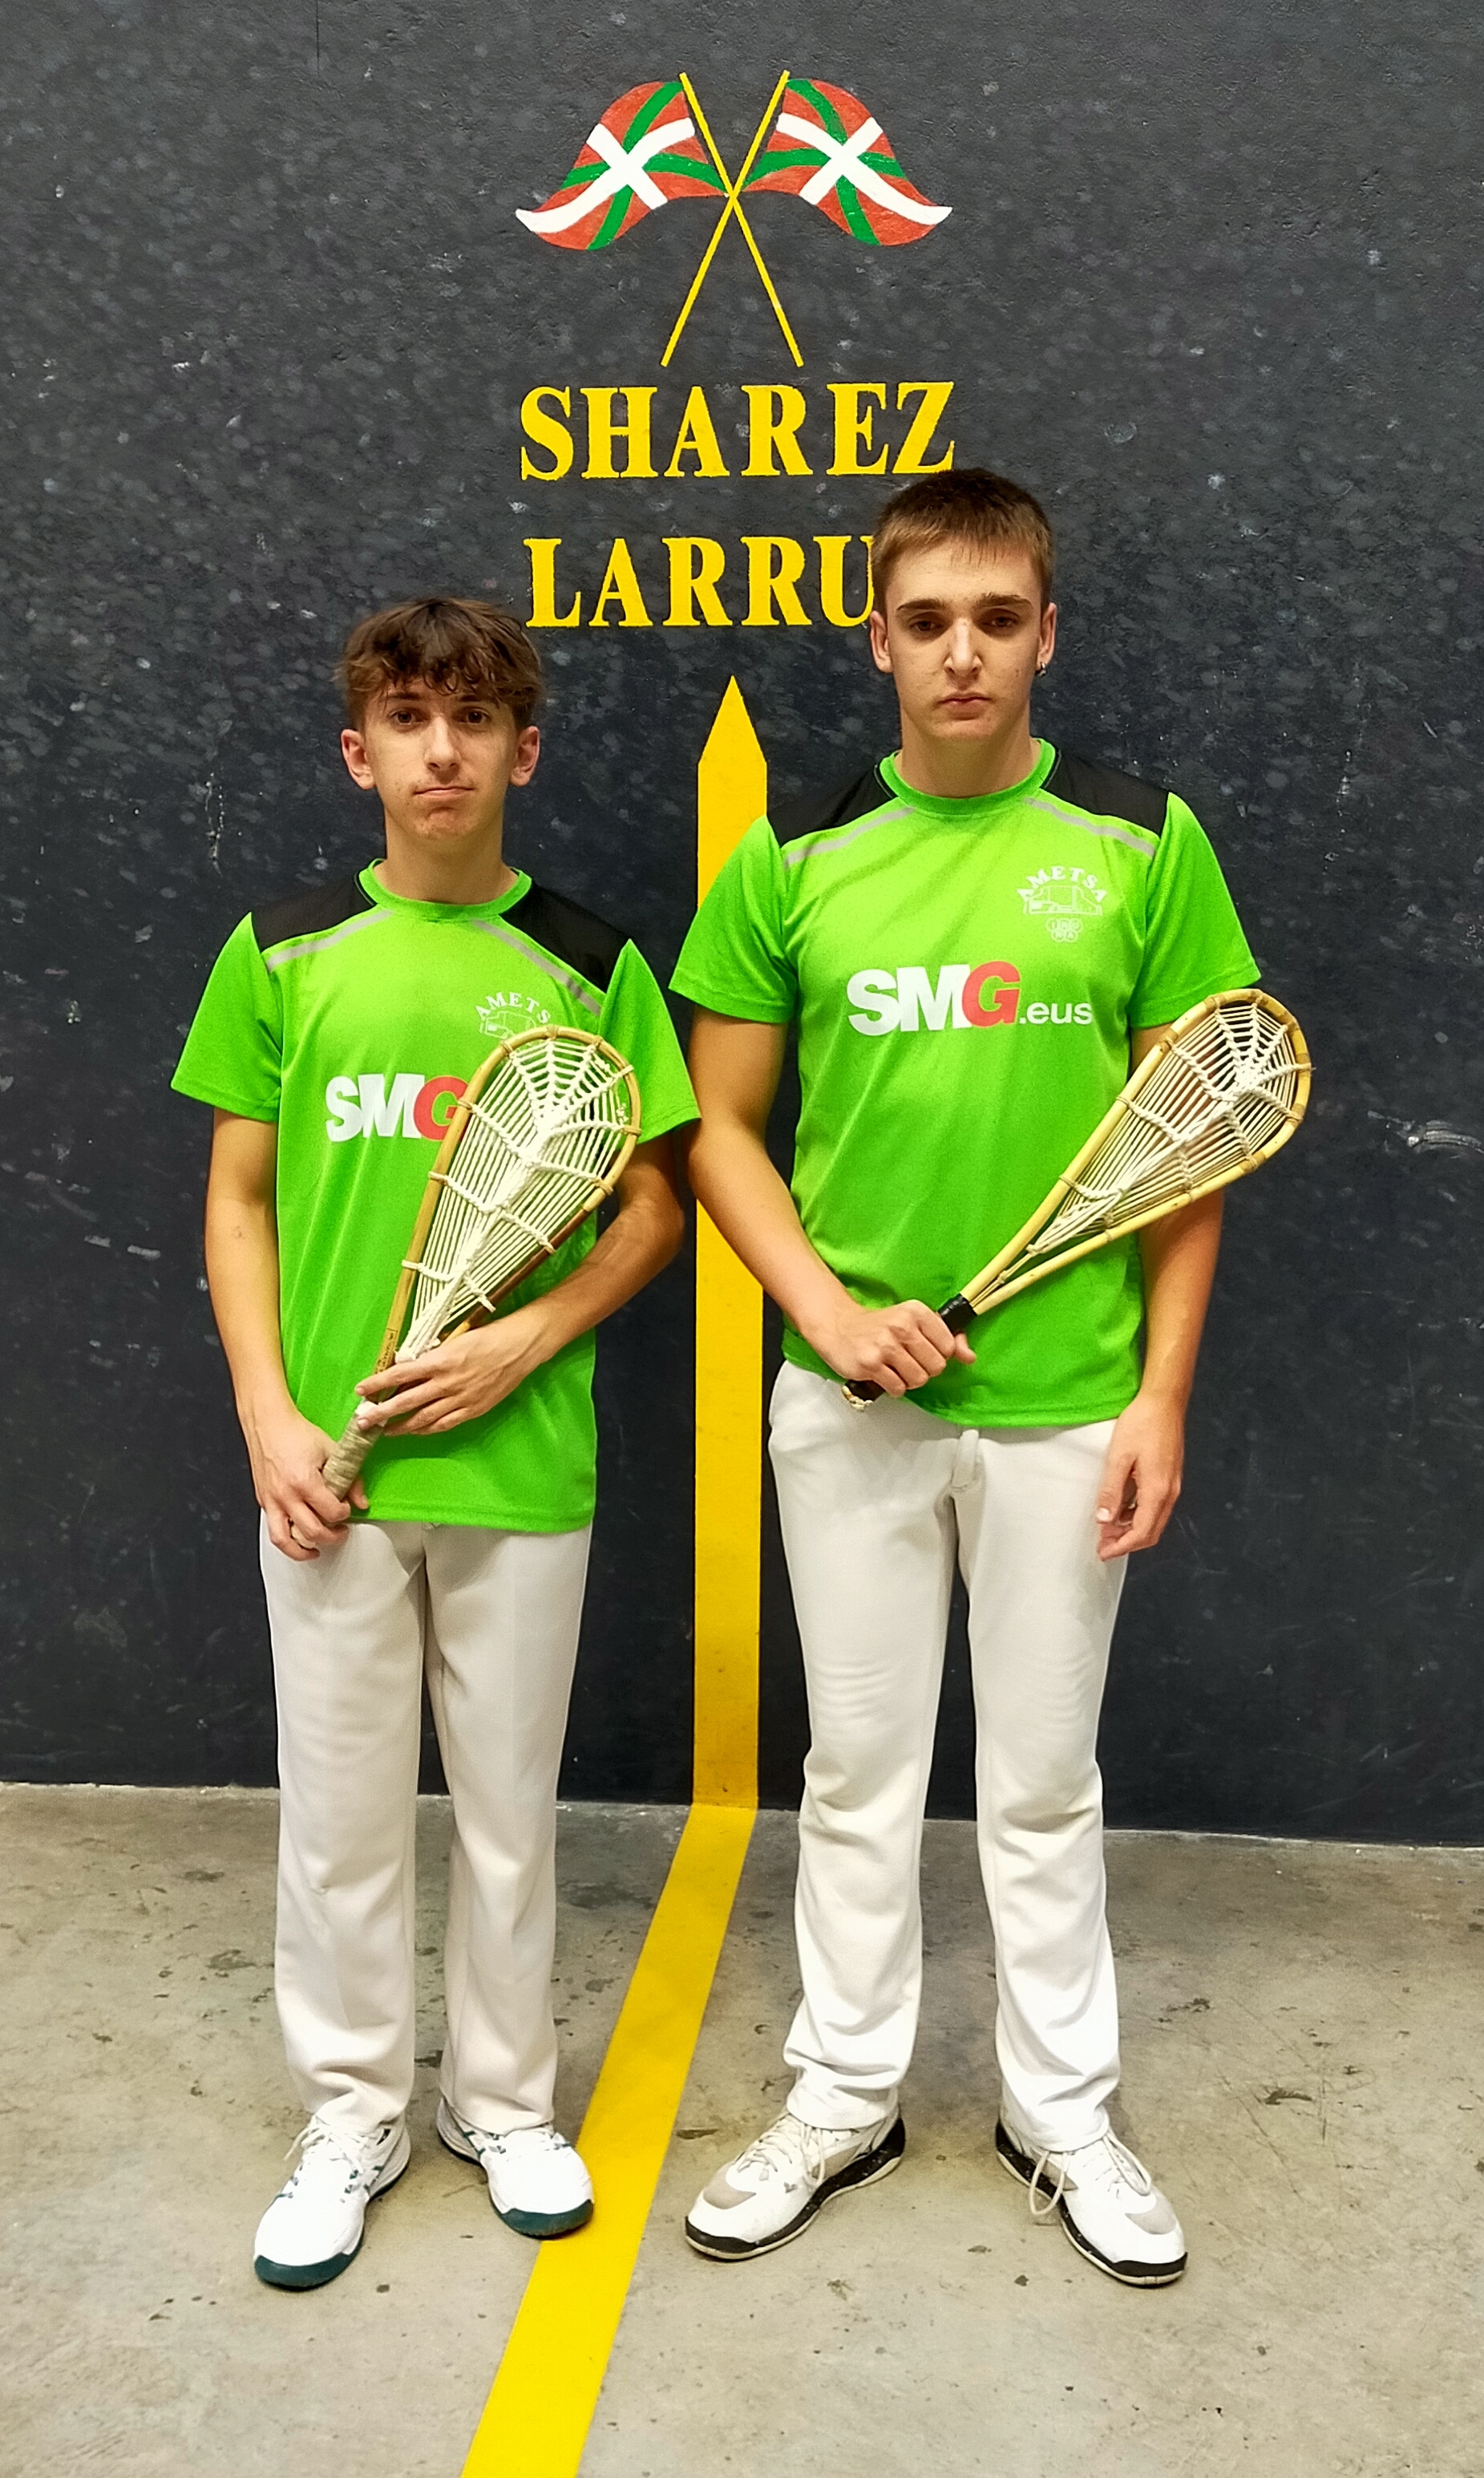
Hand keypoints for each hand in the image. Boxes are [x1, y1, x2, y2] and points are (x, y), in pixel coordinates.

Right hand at [245, 1401, 367, 1561]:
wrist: (268, 1424)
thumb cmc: (296, 1433)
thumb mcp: (331, 1450)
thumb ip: (350, 1477)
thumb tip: (361, 1501)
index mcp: (305, 1481)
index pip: (331, 1513)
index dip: (344, 1515)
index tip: (346, 1510)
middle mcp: (286, 1495)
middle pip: (312, 1532)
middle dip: (332, 1536)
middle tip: (340, 1532)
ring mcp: (271, 1500)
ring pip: (285, 1541)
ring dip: (303, 1550)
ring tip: (316, 1550)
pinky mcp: (263, 1501)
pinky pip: (273, 1530)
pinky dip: (287, 1539)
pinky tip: (298, 1537)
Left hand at [353, 1307, 552, 1436]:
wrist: (520, 1348)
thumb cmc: (487, 1337)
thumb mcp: (454, 1340)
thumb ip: (431, 1356)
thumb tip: (407, 1367)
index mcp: (439, 1360)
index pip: (399, 1374)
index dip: (378, 1384)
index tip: (361, 1390)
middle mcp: (446, 1383)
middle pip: (405, 1402)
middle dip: (381, 1413)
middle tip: (362, 1421)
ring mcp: (459, 1399)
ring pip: (422, 1418)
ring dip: (400, 1426)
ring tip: (384, 1431)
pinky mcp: (472, 1410)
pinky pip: (443, 1424)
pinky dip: (425, 1429)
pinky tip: (414, 1431)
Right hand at [805, 1297, 974, 1397]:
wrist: (839, 1327)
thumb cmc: (880, 1326)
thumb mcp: (915, 1322)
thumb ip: (948, 1337)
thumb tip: (969, 1357)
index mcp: (916, 1311)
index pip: (948, 1346)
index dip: (939, 1354)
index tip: (925, 1350)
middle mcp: (901, 1326)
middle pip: (936, 1366)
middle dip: (925, 1370)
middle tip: (909, 1362)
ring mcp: (884, 1345)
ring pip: (918, 1379)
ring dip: (909, 1380)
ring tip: (897, 1369)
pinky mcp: (870, 1364)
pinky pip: (898, 1388)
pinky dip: (894, 1387)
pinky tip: (885, 1375)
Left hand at [1094, 1390, 1184, 1560]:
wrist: (1164, 1401)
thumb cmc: (1143, 1423)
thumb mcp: (1119, 1457)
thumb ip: (1111, 1491)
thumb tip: (1104, 1519)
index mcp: (1158, 1490)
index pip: (1141, 1532)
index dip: (1121, 1547)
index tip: (1103, 1552)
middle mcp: (1169, 1492)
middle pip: (1151, 1531)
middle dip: (1126, 1543)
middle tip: (1102, 1545)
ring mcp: (1172, 1484)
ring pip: (1154, 1520)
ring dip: (1131, 1529)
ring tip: (1107, 1528)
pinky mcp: (1169, 1476)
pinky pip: (1155, 1506)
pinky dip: (1138, 1515)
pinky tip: (1121, 1509)